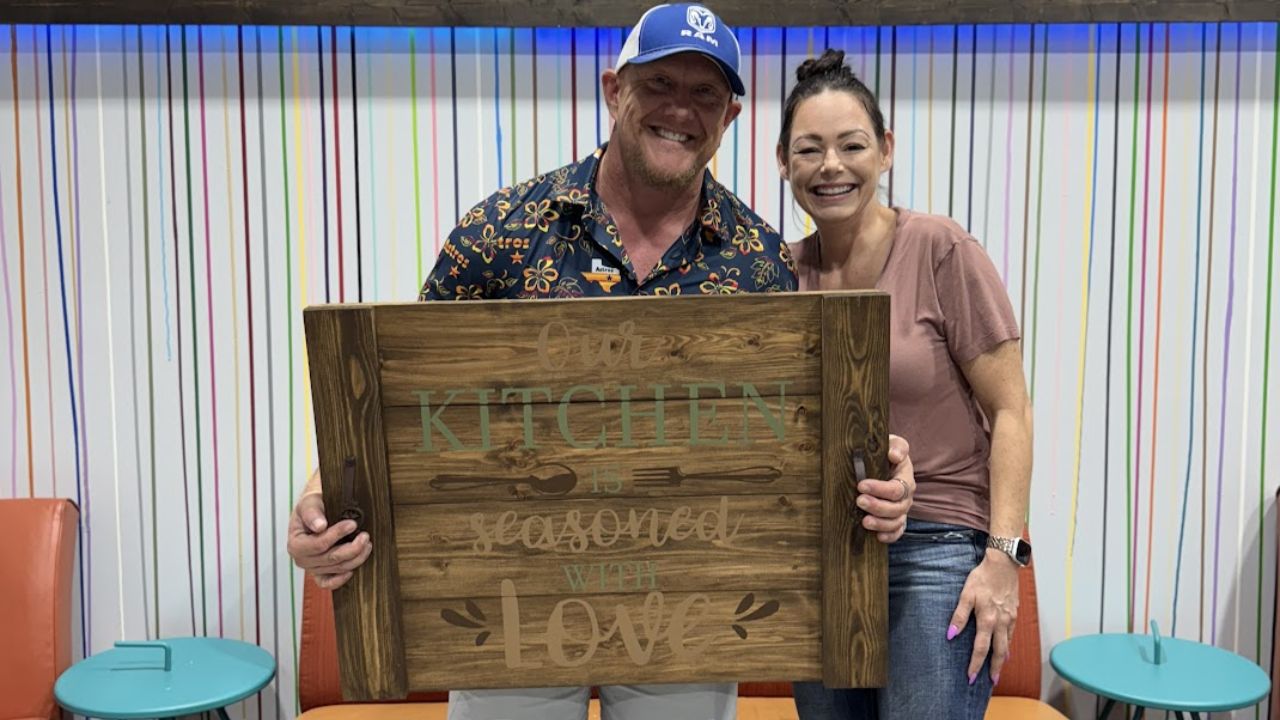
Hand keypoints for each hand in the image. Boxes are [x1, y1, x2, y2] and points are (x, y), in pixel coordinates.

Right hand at [286, 479, 371, 589]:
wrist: (317, 510)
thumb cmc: (313, 506)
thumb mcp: (310, 502)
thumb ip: (312, 513)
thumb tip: (319, 526)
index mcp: (295, 543)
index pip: (318, 545)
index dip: (336, 535)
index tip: (352, 524)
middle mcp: (302, 559)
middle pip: (330, 559)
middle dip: (351, 548)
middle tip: (365, 536)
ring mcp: (312, 568)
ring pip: (337, 568)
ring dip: (355, 558)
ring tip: (367, 544)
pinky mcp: (321, 573)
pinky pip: (328, 583)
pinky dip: (340, 579)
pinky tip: (352, 569)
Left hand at [857, 434, 913, 542]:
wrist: (884, 461)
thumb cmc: (886, 452)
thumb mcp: (893, 443)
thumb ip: (897, 446)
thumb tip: (894, 455)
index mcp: (905, 478)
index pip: (896, 488)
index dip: (880, 489)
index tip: (861, 485)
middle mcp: (906, 496)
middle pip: (896, 508)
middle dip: (877, 506)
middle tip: (859, 501)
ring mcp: (902, 509)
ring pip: (896, 522)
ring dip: (881, 524)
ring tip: (864, 521)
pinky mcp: (896, 519)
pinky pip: (897, 532)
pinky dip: (890, 536)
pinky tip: (878, 537)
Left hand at [948, 551, 1019, 684]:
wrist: (1003, 564)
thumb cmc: (982, 577)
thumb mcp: (966, 594)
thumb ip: (959, 615)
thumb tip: (951, 634)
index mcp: (987, 619)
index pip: (980, 648)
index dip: (975, 664)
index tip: (971, 677)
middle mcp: (1001, 622)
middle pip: (999, 652)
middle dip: (994, 669)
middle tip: (991, 682)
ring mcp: (1010, 618)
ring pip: (1007, 644)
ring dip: (1002, 659)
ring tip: (997, 670)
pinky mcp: (1014, 613)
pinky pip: (1011, 634)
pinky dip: (1008, 645)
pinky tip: (1005, 648)